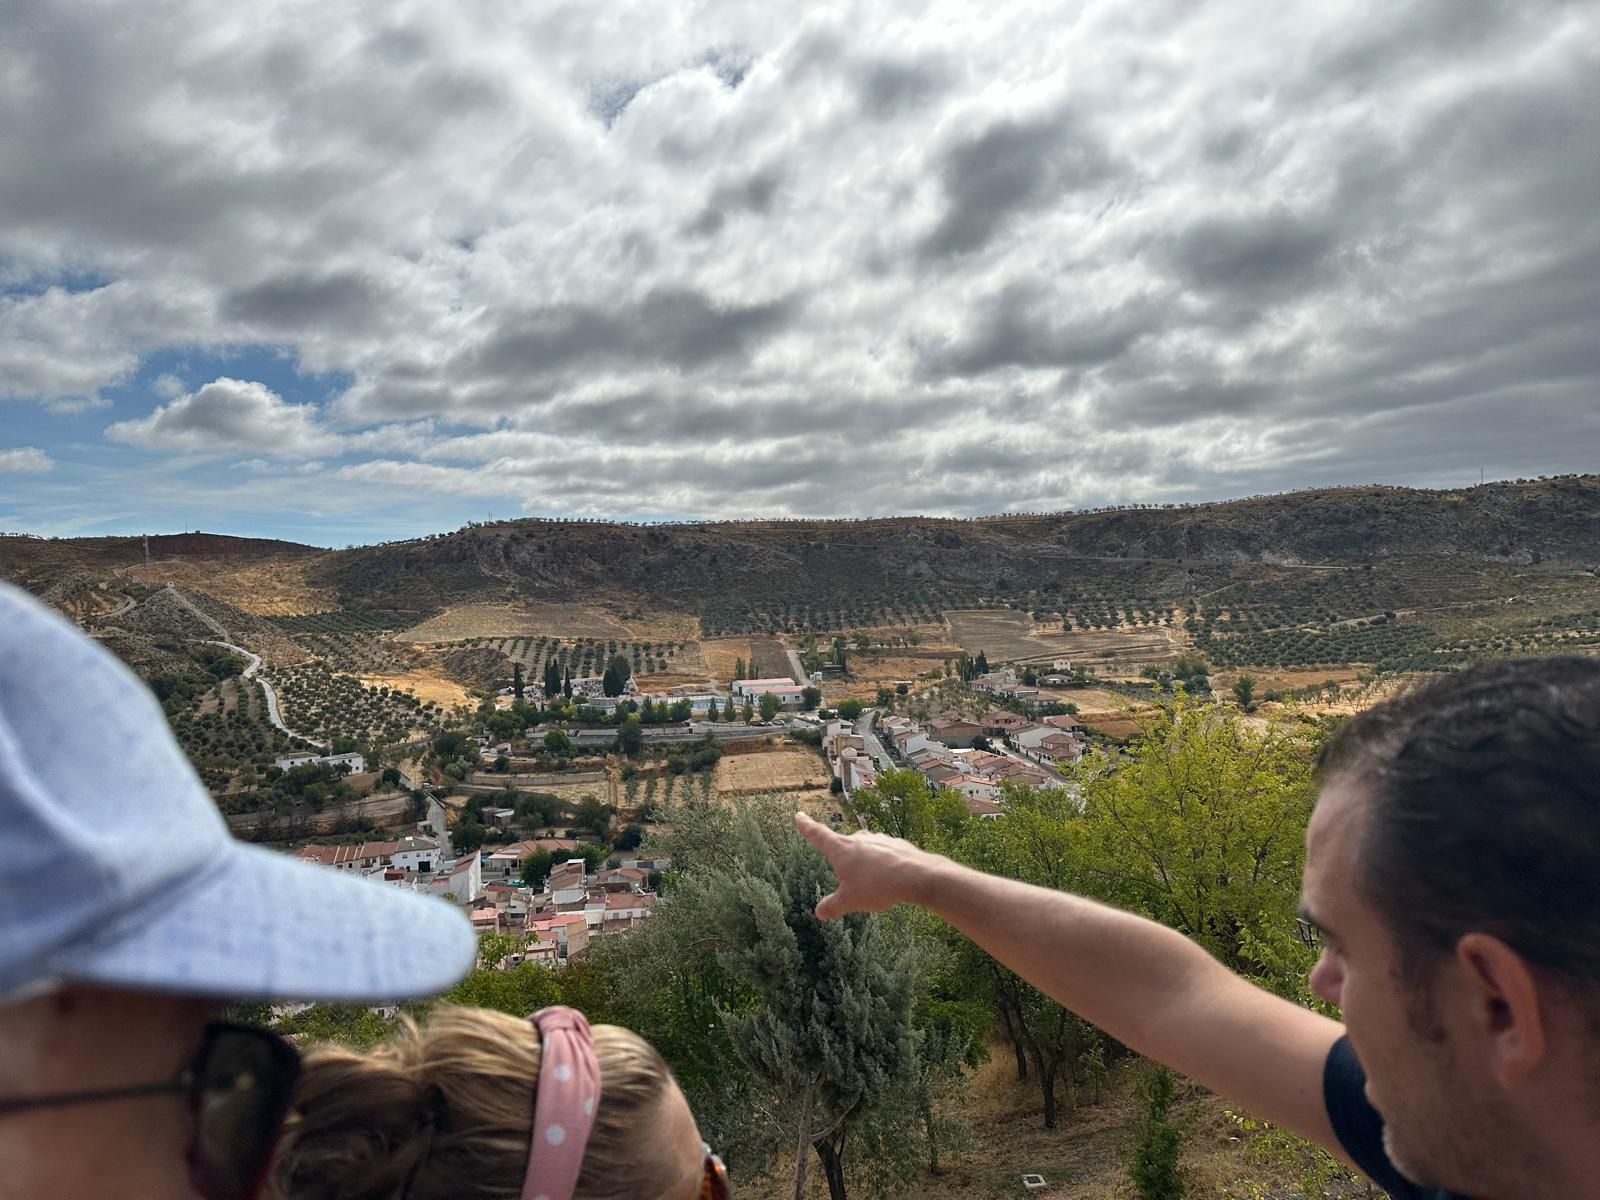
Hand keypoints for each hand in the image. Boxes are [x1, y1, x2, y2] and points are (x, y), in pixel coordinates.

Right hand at [794, 811, 939, 917]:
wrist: (916, 876)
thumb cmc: (876, 886)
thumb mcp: (849, 901)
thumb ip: (832, 906)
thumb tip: (819, 912)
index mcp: (841, 849)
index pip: (818, 835)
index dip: (807, 826)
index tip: (799, 816)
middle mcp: (859, 839)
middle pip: (844, 845)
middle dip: (843, 857)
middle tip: (845, 874)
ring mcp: (880, 840)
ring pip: (866, 850)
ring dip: (865, 862)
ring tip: (872, 883)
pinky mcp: (897, 845)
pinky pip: (885, 855)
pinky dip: (884, 865)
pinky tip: (891, 879)